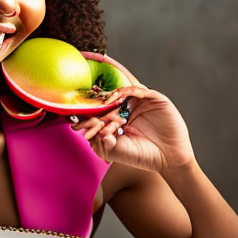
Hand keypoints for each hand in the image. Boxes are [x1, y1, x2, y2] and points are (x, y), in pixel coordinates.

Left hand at [70, 70, 195, 172]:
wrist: (167, 158)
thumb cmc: (141, 156)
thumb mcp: (115, 151)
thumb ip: (101, 143)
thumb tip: (90, 133)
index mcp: (115, 118)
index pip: (98, 111)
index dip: (85, 111)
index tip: (70, 114)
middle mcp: (126, 107)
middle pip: (107, 95)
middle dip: (94, 90)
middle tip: (79, 79)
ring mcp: (140, 102)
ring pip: (121, 88)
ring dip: (107, 88)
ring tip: (95, 90)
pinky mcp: (154, 98)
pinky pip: (137, 89)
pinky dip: (125, 91)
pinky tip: (114, 96)